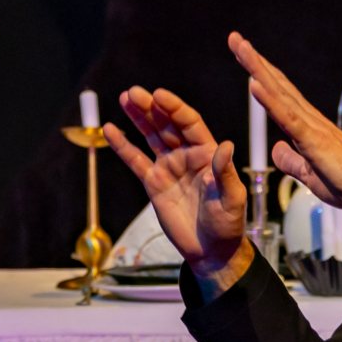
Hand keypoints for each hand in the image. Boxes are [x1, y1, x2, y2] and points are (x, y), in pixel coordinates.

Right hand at [104, 87, 250, 288]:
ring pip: (150, 136)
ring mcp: (169, 167)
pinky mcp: (154, 183)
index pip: (189, 123)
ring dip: (138, 117)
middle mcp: (187, 155)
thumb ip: (225, 173)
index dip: (174, 108)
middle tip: (134, 92)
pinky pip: (136, 160)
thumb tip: (226, 146)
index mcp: (207, 153)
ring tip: (124, 98)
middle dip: (151, 108)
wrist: (211, 249)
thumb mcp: (231, 198)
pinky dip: (123, 145)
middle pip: (166, 124)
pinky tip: (110, 130)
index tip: (159, 95)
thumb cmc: (227, 223)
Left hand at [228, 31, 341, 207]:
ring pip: (280, 93)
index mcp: (307, 126)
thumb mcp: (309, 175)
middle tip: (235, 39)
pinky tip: (254, 85)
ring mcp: (312, 127)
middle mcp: (309, 119)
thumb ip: (291, 161)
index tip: (244, 55)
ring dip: (259, 70)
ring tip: (241, 48)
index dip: (262, 74)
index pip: (279, 94)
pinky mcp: (315, 141)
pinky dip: (270, 101)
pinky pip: (288, 118)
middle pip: (276, 85)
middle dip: (254, 61)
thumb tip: (276, 149)